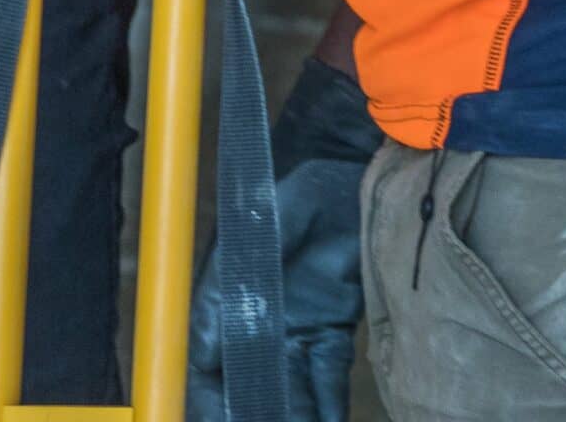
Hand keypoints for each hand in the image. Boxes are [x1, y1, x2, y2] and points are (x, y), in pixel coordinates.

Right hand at [190, 56, 379, 421]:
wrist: (358, 169)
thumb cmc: (309, 184)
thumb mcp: (275, 215)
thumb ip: (246, 266)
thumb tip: (211, 332)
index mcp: (231, 288)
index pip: (207, 354)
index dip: (208, 394)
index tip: (218, 417)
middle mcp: (257, 312)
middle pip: (246, 379)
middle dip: (251, 408)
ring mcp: (294, 322)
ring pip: (286, 385)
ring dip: (290, 411)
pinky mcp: (328, 326)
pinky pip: (323, 377)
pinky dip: (323, 404)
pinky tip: (325, 421)